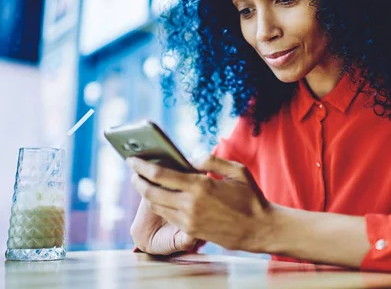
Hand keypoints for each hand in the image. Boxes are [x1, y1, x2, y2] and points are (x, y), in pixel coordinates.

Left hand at [126, 155, 271, 251]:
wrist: (258, 229)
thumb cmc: (250, 197)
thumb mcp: (236, 170)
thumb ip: (211, 159)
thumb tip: (190, 158)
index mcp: (200, 185)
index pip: (161, 175)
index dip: (142, 167)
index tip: (132, 160)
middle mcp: (190, 204)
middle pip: (152, 192)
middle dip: (138, 181)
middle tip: (133, 172)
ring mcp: (189, 220)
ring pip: (157, 206)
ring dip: (147, 194)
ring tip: (144, 183)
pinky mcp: (191, 231)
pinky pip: (168, 216)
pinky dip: (160, 205)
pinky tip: (161, 197)